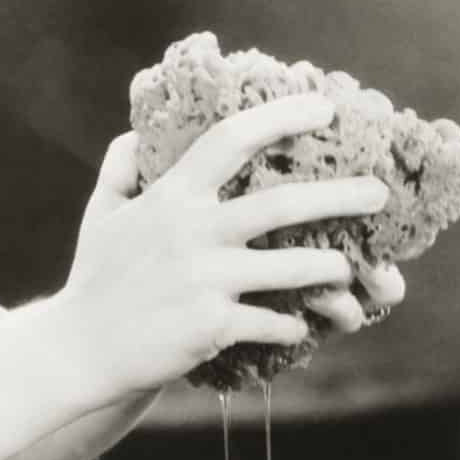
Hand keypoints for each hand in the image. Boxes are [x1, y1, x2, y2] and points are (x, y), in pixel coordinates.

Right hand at [51, 96, 389, 397]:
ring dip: (329, 268)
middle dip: (338, 196)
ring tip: (350, 268)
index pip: (230, 140)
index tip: (323, 108)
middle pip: (280, 204)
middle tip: (379, 192)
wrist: (79, 350)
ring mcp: (203, 280)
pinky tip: (302, 323)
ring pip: (289, 269)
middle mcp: (191, 233)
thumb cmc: (94, 280)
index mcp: (170, 197)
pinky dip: (292, 323)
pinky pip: (271, 321)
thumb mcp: (101, 214)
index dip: (280, 118)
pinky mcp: (210, 326)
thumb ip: (120, 168)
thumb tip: (133, 131)